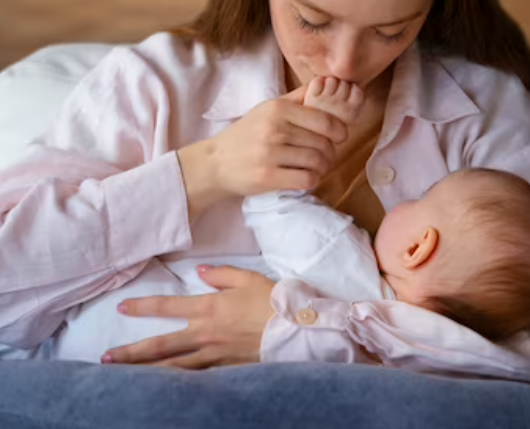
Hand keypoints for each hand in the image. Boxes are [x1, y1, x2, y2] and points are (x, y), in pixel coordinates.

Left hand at [102, 266, 275, 368]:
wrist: (292, 328)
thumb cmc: (271, 299)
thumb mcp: (247, 277)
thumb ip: (220, 274)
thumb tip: (199, 270)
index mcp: (208, 307)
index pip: (168, 305)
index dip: (144, 306)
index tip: (123, 308)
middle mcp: (204, 332)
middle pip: (162, 344)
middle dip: (132, 351)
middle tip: (107, 358)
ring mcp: (213, 354)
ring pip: (173, 366)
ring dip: (147, 371)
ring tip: (125, 377)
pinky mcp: (224, 366)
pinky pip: (195, 376)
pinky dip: (177, 382)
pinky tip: (164, 388)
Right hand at [178, 86, 347, 216]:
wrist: (215, 162)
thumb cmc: (246, 135)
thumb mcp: (267, 109)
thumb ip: (297, 98)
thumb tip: (326, 83)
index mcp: (278, 109)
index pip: (324, 120)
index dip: (339, 131)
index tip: (339, 137)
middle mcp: (275, 129)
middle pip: (323, 143)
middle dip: (330, 153)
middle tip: (326, 157)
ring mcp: (271, 153)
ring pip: (317, 162)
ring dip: (323, 168)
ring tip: (317, 168)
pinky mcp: (268, 176)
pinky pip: (307, 179)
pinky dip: (313, 180)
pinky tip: (307, 178)